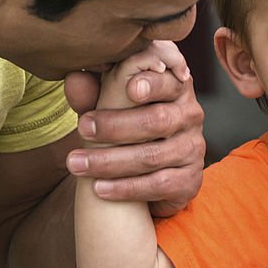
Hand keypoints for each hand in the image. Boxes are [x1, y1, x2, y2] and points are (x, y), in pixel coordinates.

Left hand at [63, 55, 205, 217]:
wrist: (151, 171)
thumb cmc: (129, 126)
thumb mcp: (111, 106)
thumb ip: (95, 93)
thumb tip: (74, 79)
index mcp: (175, 87)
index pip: (169, 81)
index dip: (153, 83)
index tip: (130, 87)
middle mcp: (190, 115)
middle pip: (158, 120)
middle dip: (116, 126)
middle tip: (82, 128)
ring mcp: (193, 148)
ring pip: (153, 155)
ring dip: (111, 161)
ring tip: (77, 164)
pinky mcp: (190, 180)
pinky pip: (159, 184)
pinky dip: (127, 188)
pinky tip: (100, 188)